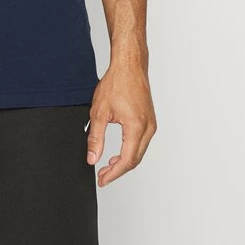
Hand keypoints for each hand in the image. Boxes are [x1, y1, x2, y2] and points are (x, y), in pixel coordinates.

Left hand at [86, 60, 156, 186]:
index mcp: (136, 127)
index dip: (113, 174)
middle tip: (102, 175)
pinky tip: (119, 152)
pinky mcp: (150, 120)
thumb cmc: (116, 83)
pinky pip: (142, 142)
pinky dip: (130, 151)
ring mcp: (151, 124)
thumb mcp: (99, 112)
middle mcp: (148, 128)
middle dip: (118, 170)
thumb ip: (95, 138)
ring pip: (139, 152)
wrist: (129, 65)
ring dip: (125, 161)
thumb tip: (92, 158)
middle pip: (135, 160)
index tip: (102, 179)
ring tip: (108, 165)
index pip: (126, 161)